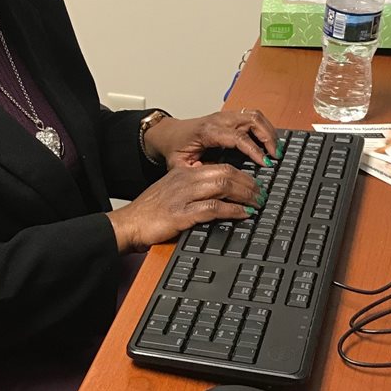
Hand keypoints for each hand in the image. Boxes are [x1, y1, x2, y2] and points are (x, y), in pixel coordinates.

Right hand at [106, 163, 262, 252]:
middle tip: (262, 194)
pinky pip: (213, 208)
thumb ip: (194, 190)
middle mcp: (185, 179)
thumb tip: (221, 196)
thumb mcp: (173, 193)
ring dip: (245, 195)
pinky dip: (232, 211)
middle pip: (226, 173)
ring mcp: (183, 196)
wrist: (128, 224)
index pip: (221, 166)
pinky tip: (243, 215)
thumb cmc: (149, 212)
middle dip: (250, 184)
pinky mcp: (181, 214)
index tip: (256, 184)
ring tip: (257, 203)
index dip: (243, 174)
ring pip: (223, 186)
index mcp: (184, 172)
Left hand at [143, 106, 279, 170]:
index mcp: (207, 131)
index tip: (265, 163)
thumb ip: (198, 173)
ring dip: (268, 131)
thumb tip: (216, 181)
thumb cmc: (175, 149)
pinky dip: (264, 127)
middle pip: (251, 120)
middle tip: (275, 156)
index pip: (238, 137)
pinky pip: (252, 116)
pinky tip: (267, 142)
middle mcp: (219, 119)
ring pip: (255, 115)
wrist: (168, 134)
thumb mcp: (180, 166)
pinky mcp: (229, 116)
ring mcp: (225, 115)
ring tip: (275, 150)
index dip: (254, 150)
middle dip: (268, 138)